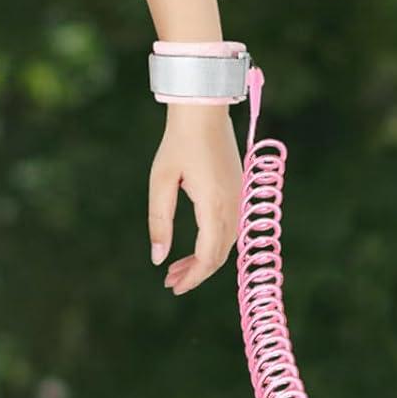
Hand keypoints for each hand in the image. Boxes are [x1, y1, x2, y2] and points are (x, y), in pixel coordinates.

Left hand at [148, 102, 241, 294]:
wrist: (205, 110)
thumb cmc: (178, 142)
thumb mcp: (160, 181)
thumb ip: (159, 222)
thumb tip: (157, 258)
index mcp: (214, 209)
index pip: (207, 259)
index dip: (191, 277)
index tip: (171, 287)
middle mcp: (232, 211)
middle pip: (218, 258)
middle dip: (195, 273)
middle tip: (170, 282)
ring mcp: (239, 203)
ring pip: (226, 247)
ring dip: (204, 261)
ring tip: (178, 267)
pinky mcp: (238, 195)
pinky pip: (230, 232)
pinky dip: (213, 245)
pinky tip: (196, 247)